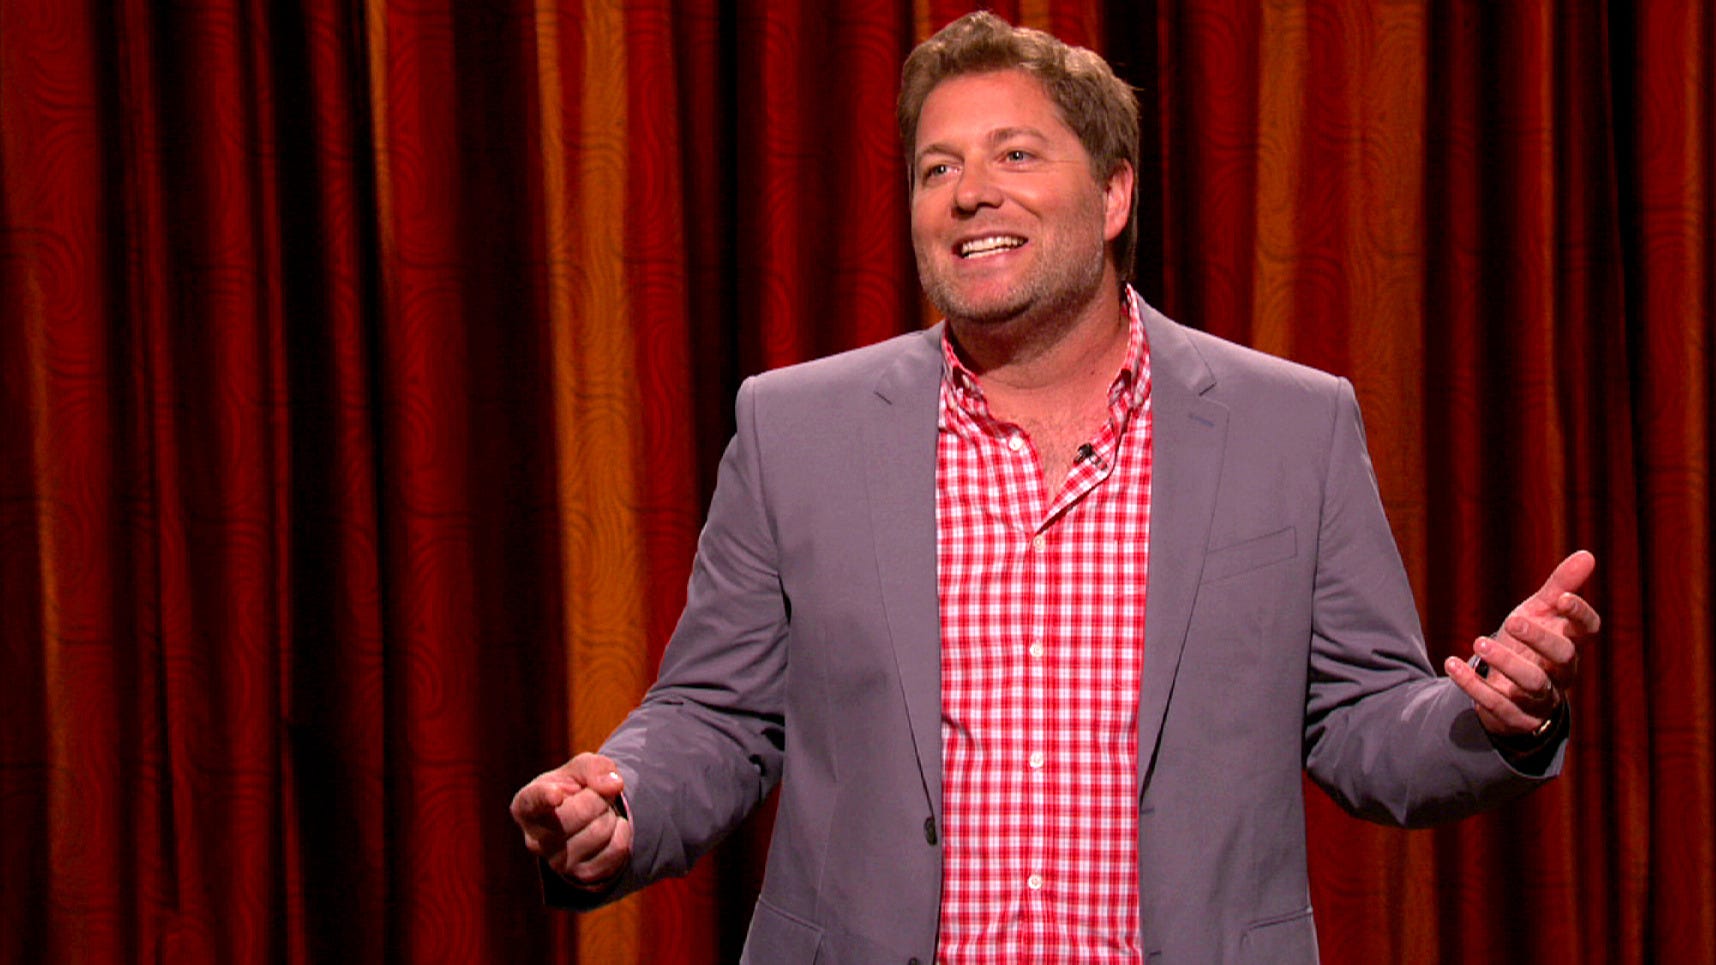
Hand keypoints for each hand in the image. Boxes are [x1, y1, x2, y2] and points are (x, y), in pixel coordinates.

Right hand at [510, 753, 632, 887]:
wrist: (589, 819)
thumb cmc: (576, 788)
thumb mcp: (582, 768)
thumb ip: (595, 768)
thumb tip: (614, 785)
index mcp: (526, 806)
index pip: (533, 802)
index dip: (546, 797)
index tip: (556, 795)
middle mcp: (535, 839)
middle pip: (578, 813)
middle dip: (598, 799)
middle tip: (595, 798)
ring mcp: (557, 862)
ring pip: (599, 831)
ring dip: (610, 816)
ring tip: (598, 816)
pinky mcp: (582, 875)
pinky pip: (616, 849)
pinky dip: (622, 833)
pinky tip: (609, 830)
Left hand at [1444, 550, 1601, 737]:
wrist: (1510, 689)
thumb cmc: (1529, 643)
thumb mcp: (1540, 613)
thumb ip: (1560, 586)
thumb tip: (1588, 554)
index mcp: (1571, 644)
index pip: (1588, 631)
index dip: (1580, 615)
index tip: (1562, 598)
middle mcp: (1561, 673)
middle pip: (1562, 657)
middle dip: (1539, 638)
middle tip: (1512, 621)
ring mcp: (1540, 698)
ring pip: (1532, 683)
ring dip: (1506, 663)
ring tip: (1478, 641)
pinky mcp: (1515, 717)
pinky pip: (1496, 704)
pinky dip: (1473, 685)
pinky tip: (1452, 664)